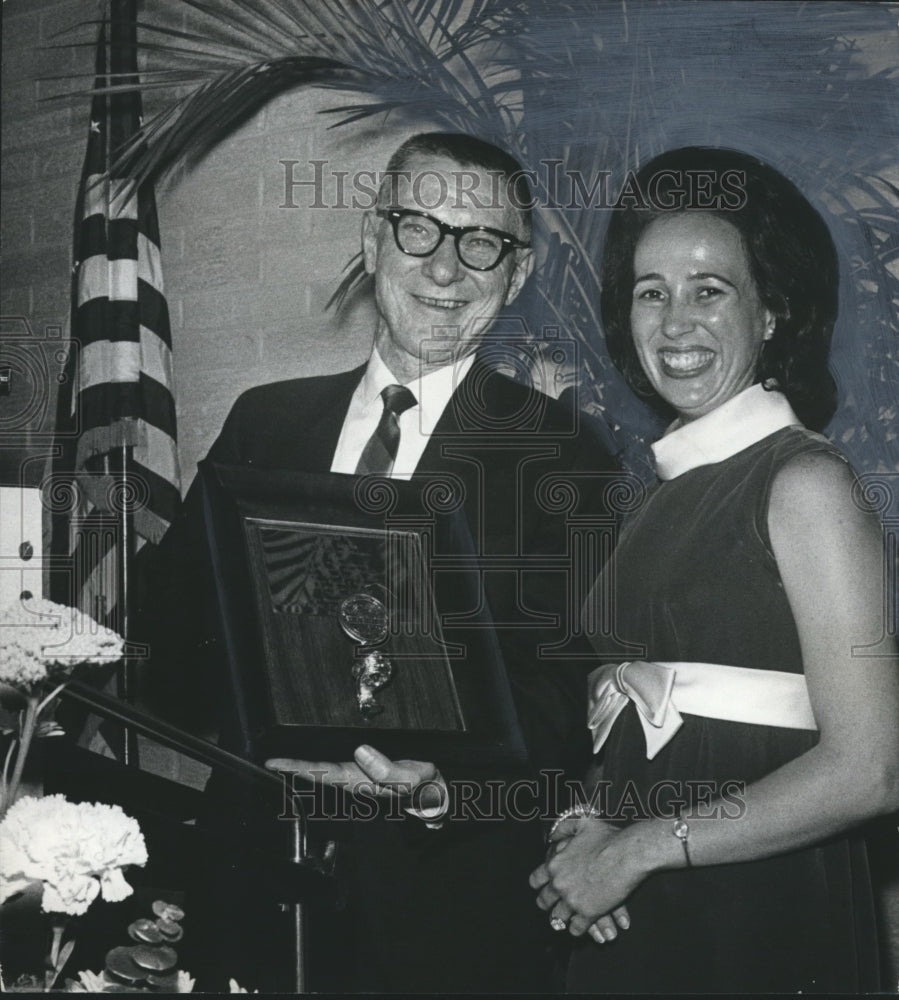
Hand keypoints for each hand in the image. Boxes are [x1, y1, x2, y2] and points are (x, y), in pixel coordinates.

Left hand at [265, 743, 445, 812]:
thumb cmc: (423, 788)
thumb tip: (360, 750)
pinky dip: (319, 766)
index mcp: (361, 783)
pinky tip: (311, 765)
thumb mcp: (411, 779)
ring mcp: (360, 778)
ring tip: (282, 764)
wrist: (436, 797)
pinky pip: (336, 768)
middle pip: (318, 774)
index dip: (298, 768)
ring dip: (303, 768)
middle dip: (293, 769)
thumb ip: (387, 768)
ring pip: (325, 772)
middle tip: (269, 763)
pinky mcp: (366, 772)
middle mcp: (355, 782)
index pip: (323, 774)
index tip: (275, 764)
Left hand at [529, 816, 642, 937]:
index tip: (542, 888)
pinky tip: (581, 926)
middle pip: (544, 901)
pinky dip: (577, 929)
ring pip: (558, 918)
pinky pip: (576, 929)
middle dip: (548, 904)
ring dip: (562, 918)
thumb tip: (553, 834)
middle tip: (554, 906)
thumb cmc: (608, 838)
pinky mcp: (588, 913)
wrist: (628, 854)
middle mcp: (559, 884)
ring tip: (565, 919)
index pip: (536, 880)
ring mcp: (572, 900)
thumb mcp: (581, 824)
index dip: (539, 885)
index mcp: (555, 863)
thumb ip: (563, 829)